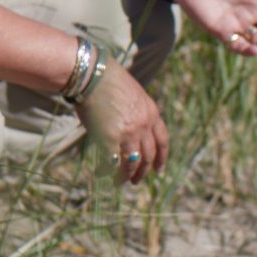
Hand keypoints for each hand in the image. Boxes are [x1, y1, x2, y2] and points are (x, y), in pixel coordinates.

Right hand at [81, 64, 165, 183]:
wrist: (94, 74)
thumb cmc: (108, 81)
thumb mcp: (133, 95)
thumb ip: (137, 112)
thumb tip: (130, 127)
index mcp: (152, 113)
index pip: (162, 140)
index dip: (161, 157)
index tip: (159, 170)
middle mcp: (144, 125)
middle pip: (149, 155)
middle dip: (144, 170)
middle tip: (137, 180)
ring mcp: (129, 133)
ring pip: (133, 162)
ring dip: (128, 175)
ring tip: (122, 182)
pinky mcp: (111, 138)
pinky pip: (113, 162)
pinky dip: (109, 171)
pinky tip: (103, 174)